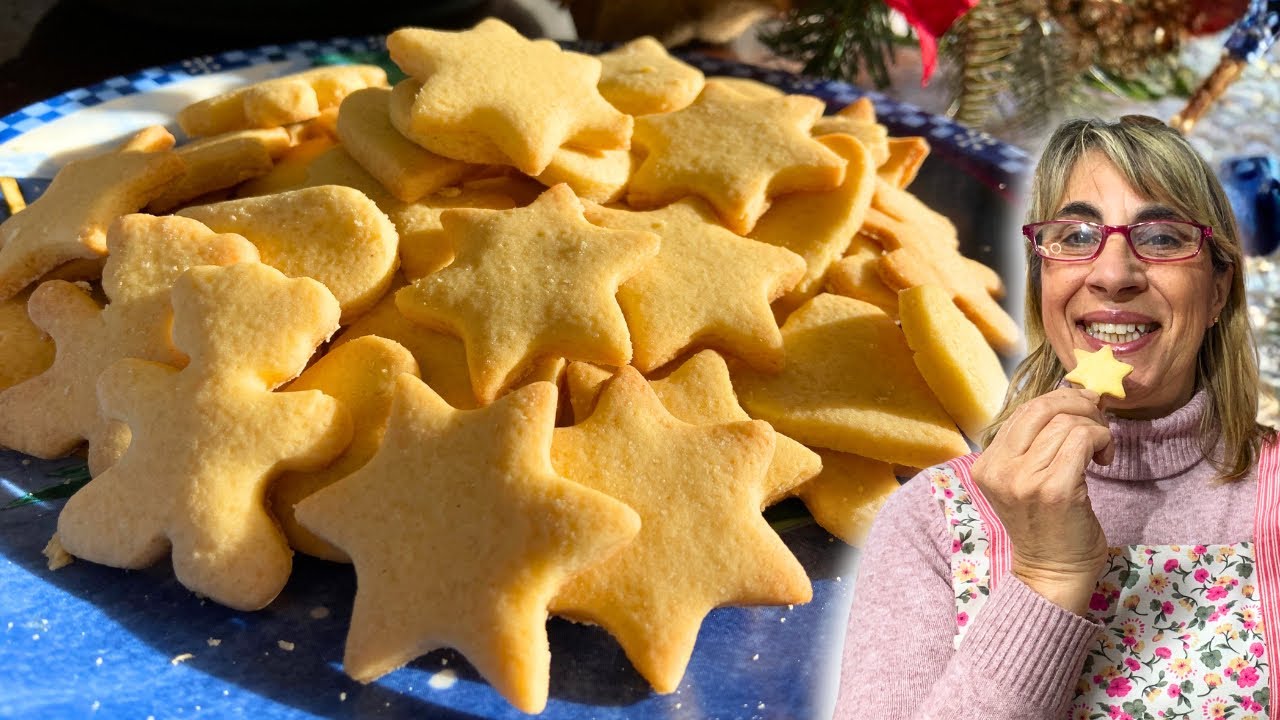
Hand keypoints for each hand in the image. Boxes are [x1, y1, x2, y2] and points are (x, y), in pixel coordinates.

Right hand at [970, 387, 1113, 614]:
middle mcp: (999, 469)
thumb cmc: (1046, 528)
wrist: (1052, 574)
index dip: (1059, 400)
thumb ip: (1032, 445)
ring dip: (1095, 427)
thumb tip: (1068, 400)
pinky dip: (1101, 439)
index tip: (1084, 407)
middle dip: (1078, 403)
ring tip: (1102, 448)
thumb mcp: (1024, 481)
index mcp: (987, 465)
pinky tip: (1105, 458)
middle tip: (1099, 418)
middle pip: (1041, 408)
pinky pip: (1082, 440)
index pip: (1023, 411)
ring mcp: (1024, 480)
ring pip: (1066, 422)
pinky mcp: (1055, 489)